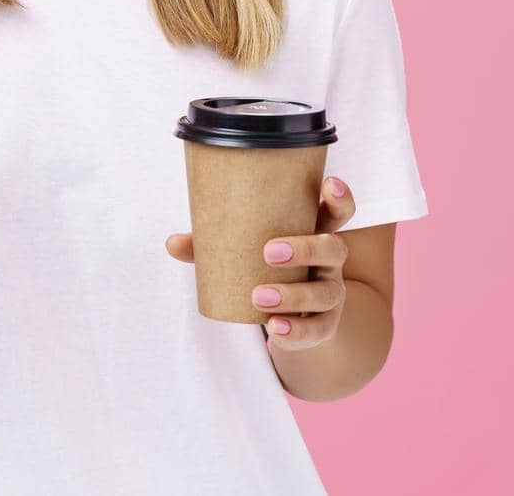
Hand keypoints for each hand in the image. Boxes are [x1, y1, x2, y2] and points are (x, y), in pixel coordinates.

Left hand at [165, 175, 355, 350]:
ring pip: (325, 292)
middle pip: (333, 248)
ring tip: (259, 297)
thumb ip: (213, 245)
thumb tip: (173, 242)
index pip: (338, 211)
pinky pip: (316, 329)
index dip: (340, 197)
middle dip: (305, 248)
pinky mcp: (324, 324)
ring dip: (293, 295)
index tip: (330, 183)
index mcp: (314, 232)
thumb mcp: (246, 253)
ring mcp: (330, 293)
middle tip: (268, 252)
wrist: (294, 317)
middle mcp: (329, 261)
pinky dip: (295, 330)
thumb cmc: (266, 269)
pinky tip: (275, 329)